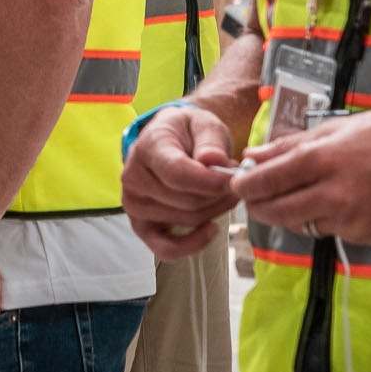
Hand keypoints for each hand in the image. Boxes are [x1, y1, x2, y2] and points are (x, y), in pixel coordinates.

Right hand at [121, 103, 242, 257]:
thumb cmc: (188, 133)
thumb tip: (213, 160)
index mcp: (148, 147)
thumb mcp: (203, 124)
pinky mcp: (140, 225)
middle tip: (236, 183)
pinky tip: (211, 229)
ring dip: (214, 211)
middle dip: (219, 195)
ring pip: (186, 220)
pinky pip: (165, 248)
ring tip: (225, 193)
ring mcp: (134, 204)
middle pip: (187, 201)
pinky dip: (192, 244)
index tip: (236, 179)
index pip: (177, 174)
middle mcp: (134, 177)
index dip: (211, 182)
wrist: (169, 141)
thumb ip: (210, 140)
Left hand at [231, 108, 370, 243]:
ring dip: (287, 214)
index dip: (246, 185)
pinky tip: (332, 203)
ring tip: (292, 197)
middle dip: (258, 206)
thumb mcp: (341, 127)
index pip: (268, 179)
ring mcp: (348, 218)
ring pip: (300, 223)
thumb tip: (255, 154)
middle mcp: (333, 193)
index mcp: (324, 159)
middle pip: (277, 210)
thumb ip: (294, 144)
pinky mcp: (361, 235)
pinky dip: (321, 219)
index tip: (236, 184)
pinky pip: (328, 230)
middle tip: (253, 198)